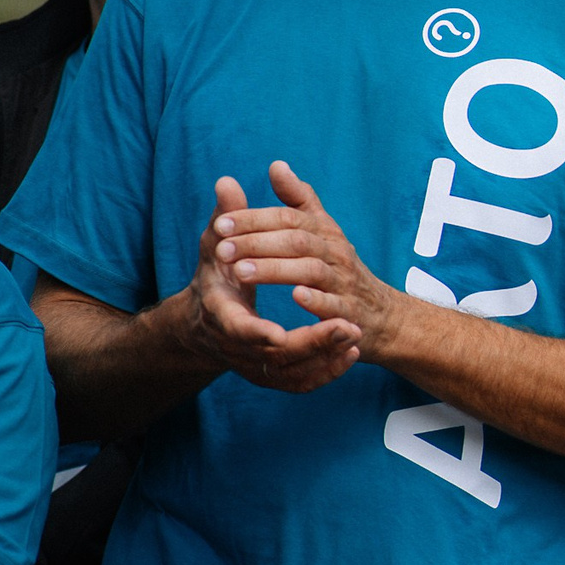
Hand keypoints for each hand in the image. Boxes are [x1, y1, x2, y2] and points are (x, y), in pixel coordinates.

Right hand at [176, 174, 360, 390]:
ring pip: (292, 373)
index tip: (283, 332)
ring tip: (355, 337)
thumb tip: (228, 181)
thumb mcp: (219, 244)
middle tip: (348, 328)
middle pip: (275, 354)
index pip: (237, 328)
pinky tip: (352, 353)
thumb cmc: (219, 272)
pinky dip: (327, 371)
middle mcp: (236, 344)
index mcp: (220, 312)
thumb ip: (227, 218)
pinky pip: (302, 382)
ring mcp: (255, 364)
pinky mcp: (273, 375)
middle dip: (312, 342)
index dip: (258, 332)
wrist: (209, 317)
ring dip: (325, 357)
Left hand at [212, 162, 406, 361]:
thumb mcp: (323, 230)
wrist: (380, 311)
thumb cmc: (340, 267)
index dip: (254, 219)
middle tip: (221, 249)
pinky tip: (295, 297)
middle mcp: (336, 252)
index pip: (288, 218)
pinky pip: (335, 304)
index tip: (221, 224)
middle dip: (257, 243)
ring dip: (274, 269)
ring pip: (310, 270)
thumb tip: (276, 165)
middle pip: (297, 241)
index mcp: (325, 231)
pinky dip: (317, 300)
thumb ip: (298, 199)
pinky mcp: (350, 311)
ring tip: (239, 272)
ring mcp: (344, 282)